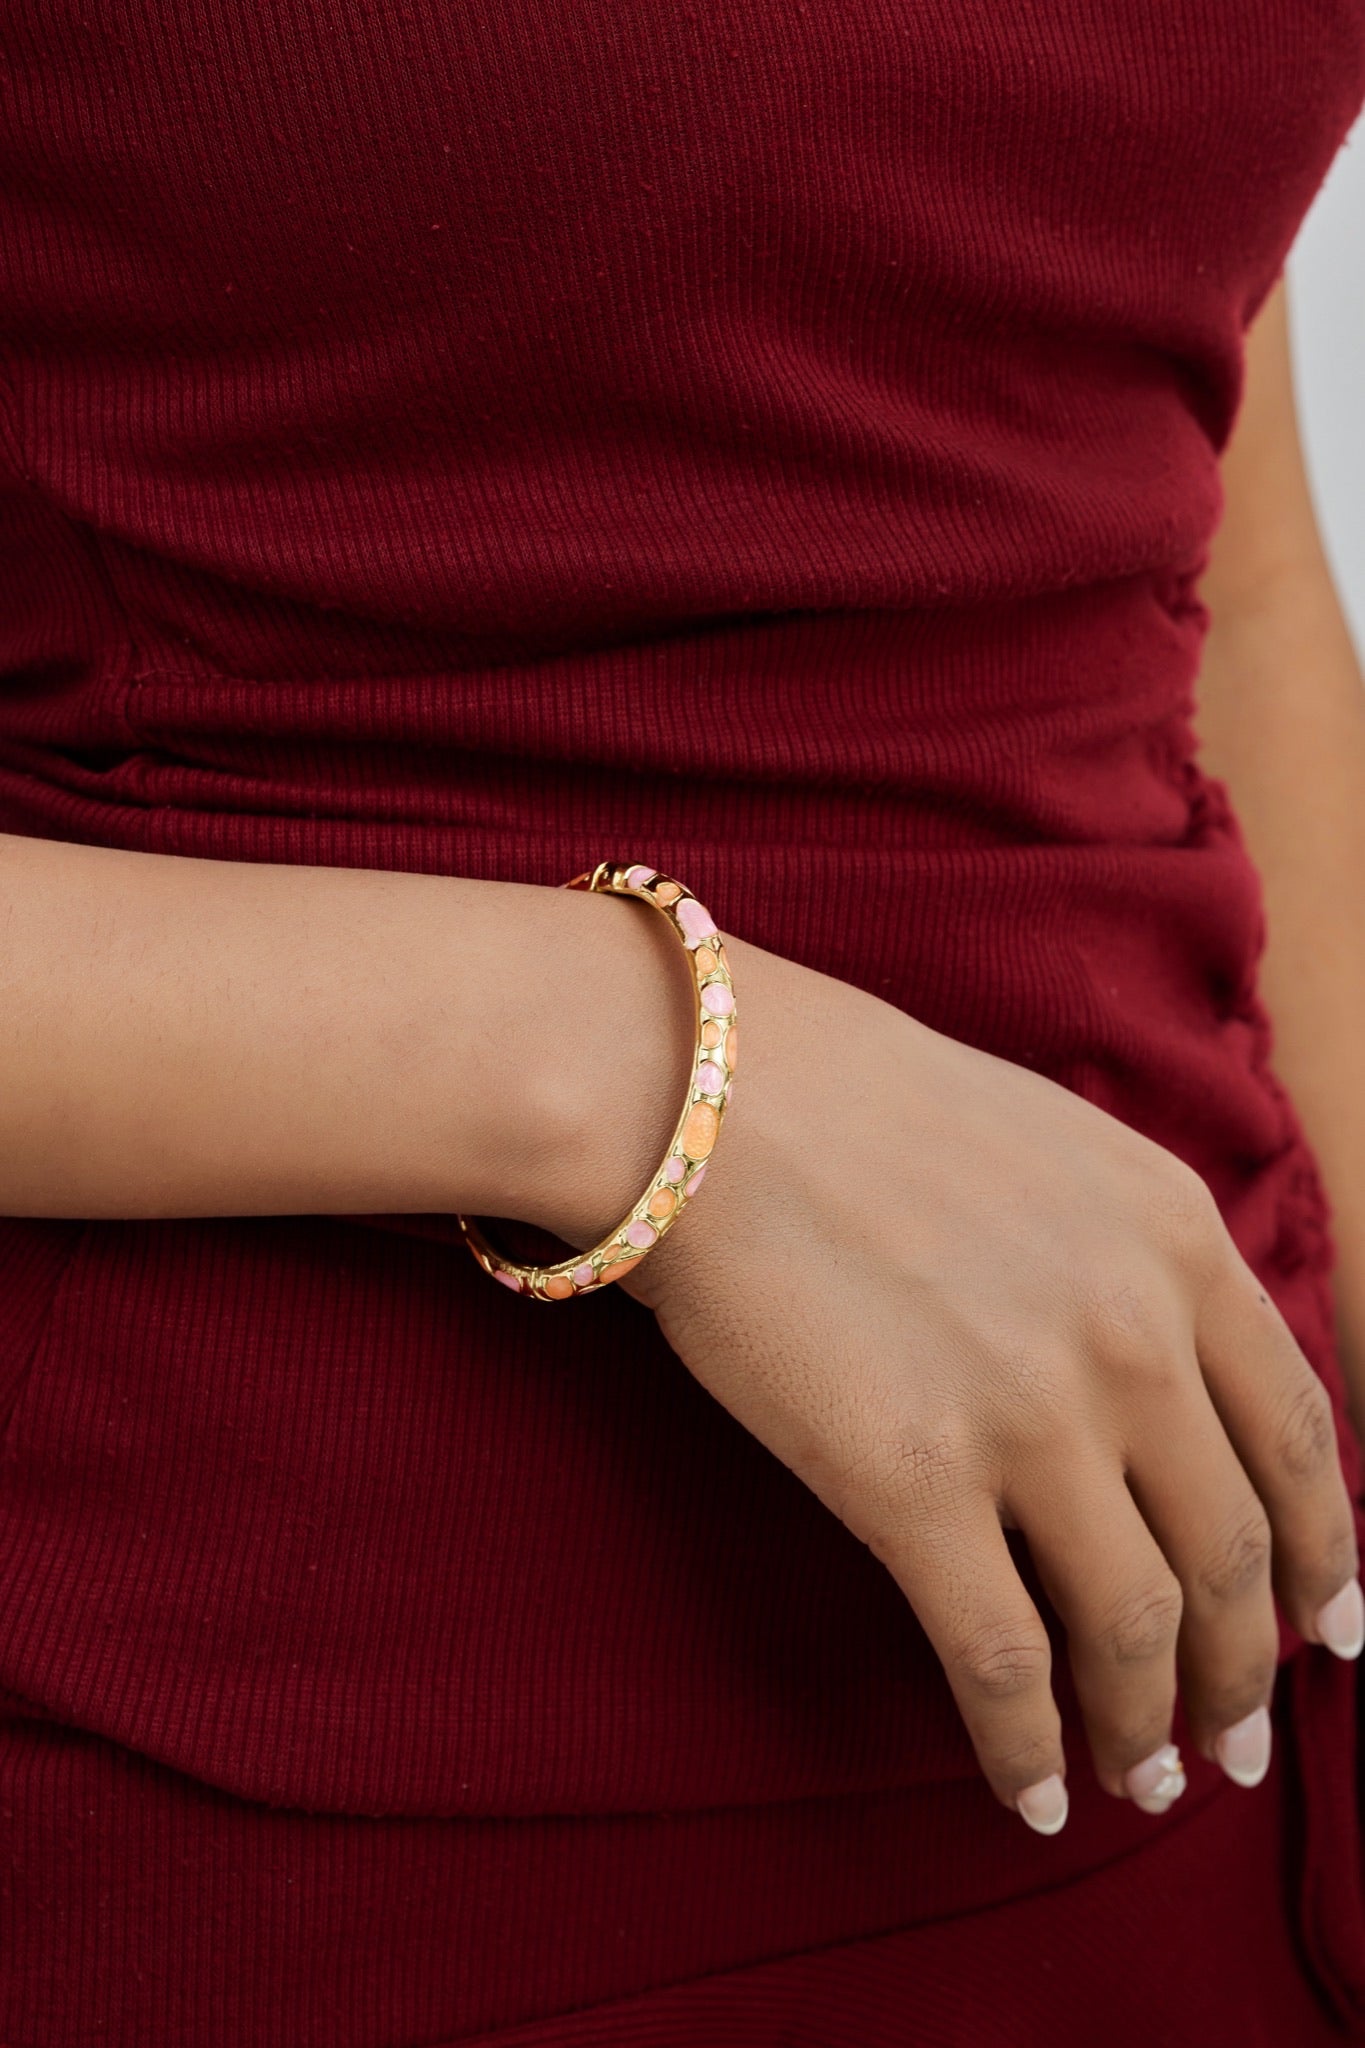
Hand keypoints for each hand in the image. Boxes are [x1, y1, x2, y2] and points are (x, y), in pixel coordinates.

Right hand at [601, 934, 1363, 1834]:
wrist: (706, 1094)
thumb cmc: (855, 1102)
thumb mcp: (1055, 1148)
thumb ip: (1136, 1259)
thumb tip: (1169, 1379)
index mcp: (1176, 1240)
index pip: (1298, 1435)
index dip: (1327, 1552)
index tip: (1330, 1625)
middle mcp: (1133, 1336)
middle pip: (1232, 1549)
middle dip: (1246, 1668)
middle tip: (1238, 1737)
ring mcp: (1030, 1415)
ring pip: (1137, 1623)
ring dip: (1151, 1726)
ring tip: (1149, 1783)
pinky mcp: (912, 1484)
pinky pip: (1003, 1661)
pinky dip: (1029, 1748)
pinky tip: (1028, 1795)